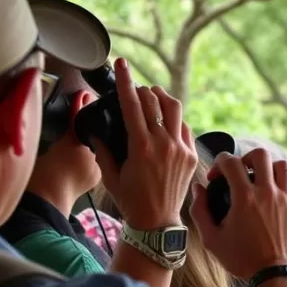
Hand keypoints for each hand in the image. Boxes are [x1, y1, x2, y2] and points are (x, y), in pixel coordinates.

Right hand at [92, 58, 196, 229]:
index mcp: (141, 147)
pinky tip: (166, 120)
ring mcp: (180, 149)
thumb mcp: (109, 174)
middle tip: (136, 88)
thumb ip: (102, 148)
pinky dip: (174, 118)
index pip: (132, 104)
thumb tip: (96, 130)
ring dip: (162, 98)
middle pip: (155, 101)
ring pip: (174, 109)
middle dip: (143, 89)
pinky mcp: (191, 155)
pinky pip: (184, 127)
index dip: (126, 81)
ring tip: (153, 97)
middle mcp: (164, 144)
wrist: (157, 222)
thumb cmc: (131, 200)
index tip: (123, 64)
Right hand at [188, 149, 286, 280]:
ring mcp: (284, 198)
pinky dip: (278, 179)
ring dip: (266, 165)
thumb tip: (199, 189)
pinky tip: (268, 192)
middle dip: (244, 157)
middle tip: (238, 171)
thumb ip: (200, 210)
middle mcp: (267, 193)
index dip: (219, 162)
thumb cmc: (242, 259)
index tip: (215, 176)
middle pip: (260, 155)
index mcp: (245, 198)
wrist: (274, 274)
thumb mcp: (211, 238)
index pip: (231, 161)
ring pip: (280, 164)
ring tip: (256, 178)